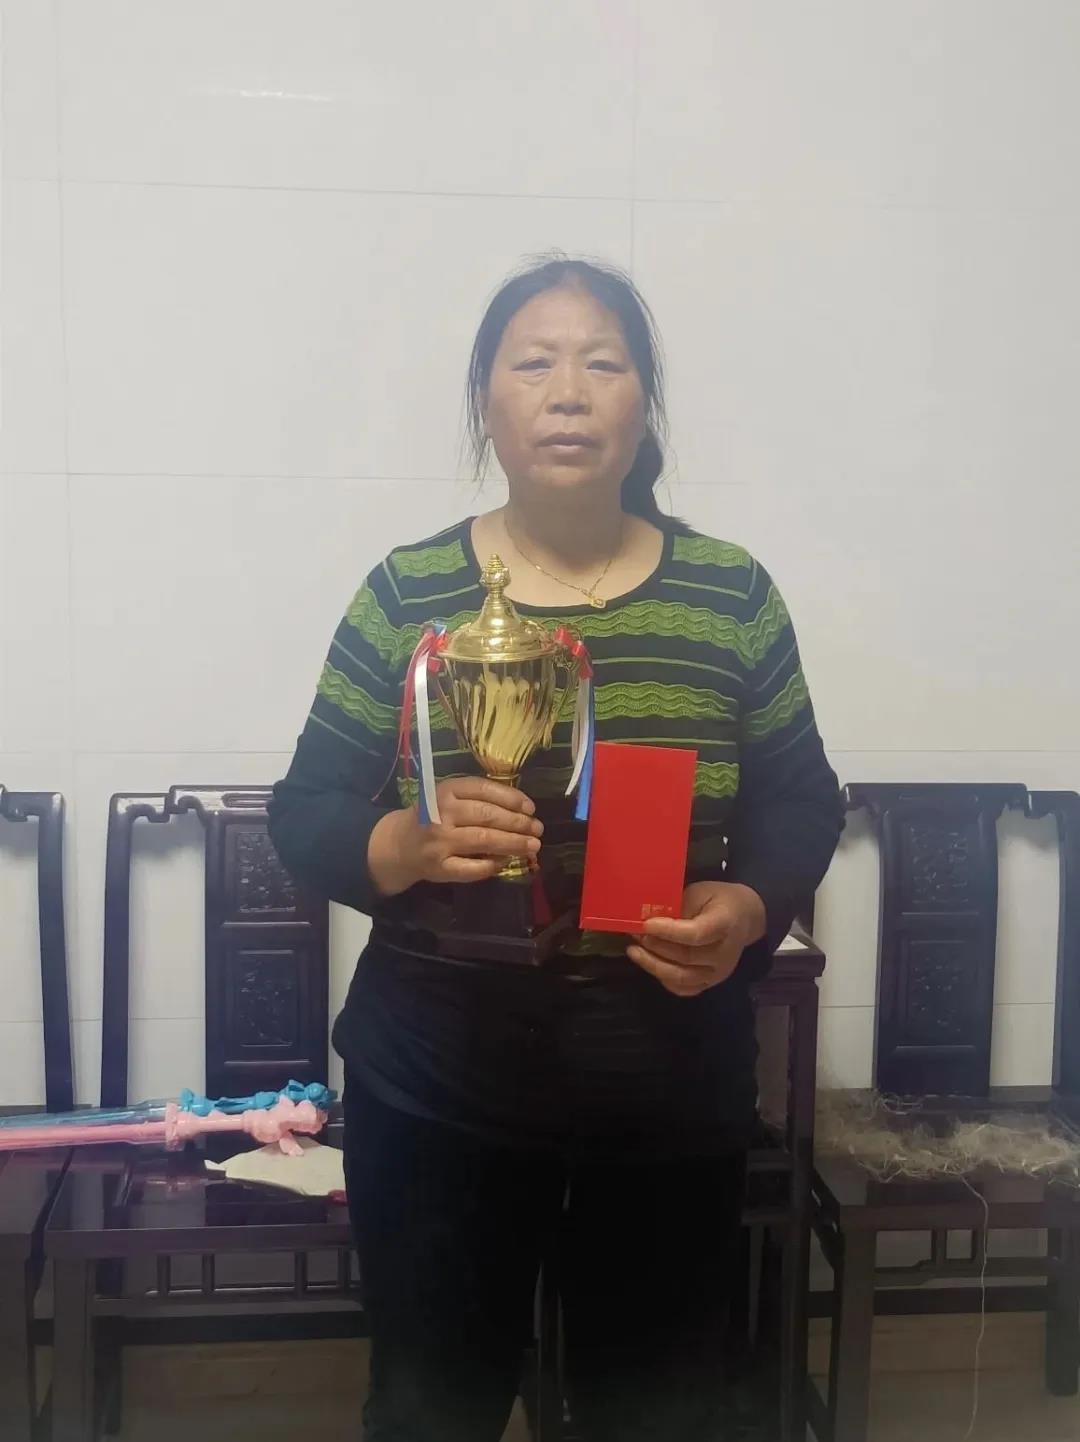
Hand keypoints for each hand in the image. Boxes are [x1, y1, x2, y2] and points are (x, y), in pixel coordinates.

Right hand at [367, 777, 541, 895]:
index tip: (531, 808)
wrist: (399, 844)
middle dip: (518, 823)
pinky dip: (493, 865)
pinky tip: (505, 862)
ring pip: (485, 840)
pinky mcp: (440, 867)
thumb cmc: (432, 816)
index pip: (484, 790)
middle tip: (538, 829)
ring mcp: (440, 842)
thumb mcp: (449, 798)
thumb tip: (522, 809)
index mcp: (446, 791)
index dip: (512, 798)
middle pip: (488, 816)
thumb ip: (478, 798)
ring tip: (532, 846)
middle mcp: (442, 814)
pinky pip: (473, 868)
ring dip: (513, 843)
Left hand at [625, 881, 767, 996]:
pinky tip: (649, 964)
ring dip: (653, 965)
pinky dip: (663, 979)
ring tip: (634, 951)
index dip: (668, 931)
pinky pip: (684, 989)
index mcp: (725, 924)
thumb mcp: (699, 892)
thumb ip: (677, 907)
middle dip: (655, 946)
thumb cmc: (717, 900)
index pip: (695, 934)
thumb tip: (647, 918)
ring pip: (682, 977)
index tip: (645, 924)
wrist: (744, 917)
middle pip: (685, 957)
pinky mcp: (710, 983)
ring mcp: (718, 972)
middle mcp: (724, 953)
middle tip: (634, 934)